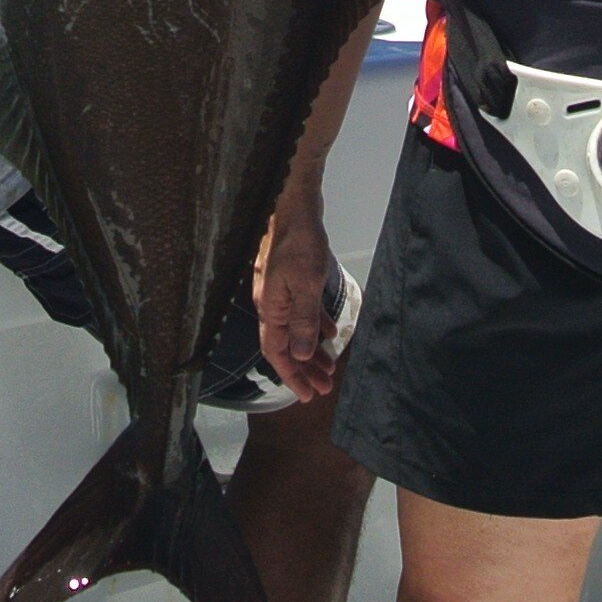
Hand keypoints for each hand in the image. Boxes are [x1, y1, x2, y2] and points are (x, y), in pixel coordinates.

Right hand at [253, 205, 343, 401]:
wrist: (295, 206)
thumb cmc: (299, 243)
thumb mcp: (305, 285)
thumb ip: (303, 321)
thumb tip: (301, 354)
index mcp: (270, 308)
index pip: (277, 352)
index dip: (292, 376)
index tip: (307, 395)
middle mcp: (272, 304)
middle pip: (287, 346)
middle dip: (305, 369)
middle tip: (325, 388)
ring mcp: (281, 292)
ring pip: (296, 330)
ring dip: (312, 350)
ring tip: (330, 368)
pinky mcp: (293, 279)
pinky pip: (303, 311)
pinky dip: (315, 324)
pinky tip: (330, 332)